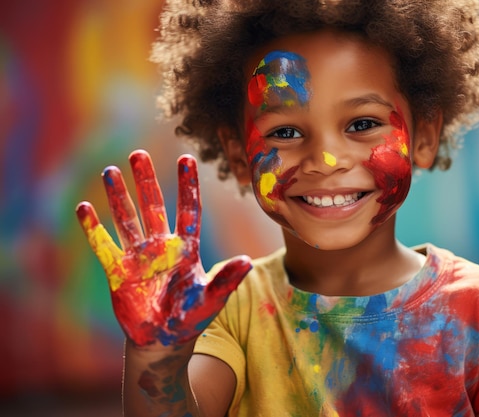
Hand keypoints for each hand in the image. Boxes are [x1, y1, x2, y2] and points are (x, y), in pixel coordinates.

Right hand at [76, 150, 251, 346]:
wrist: (164, 341)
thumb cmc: (191, 318)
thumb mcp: (212, 298)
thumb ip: (227, 279)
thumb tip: (248, 261)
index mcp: (186, 248)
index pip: (188, 209)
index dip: (187, 185)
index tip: (186, 158)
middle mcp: (162, 247)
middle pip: (153, 206)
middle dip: (146, 181)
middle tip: (138, 154)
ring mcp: (139, 257)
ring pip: (127, 220)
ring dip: (118, 197)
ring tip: (110, 171)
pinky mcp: (118, 272)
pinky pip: (103, 246)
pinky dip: (94, 228)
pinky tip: (84, 207)